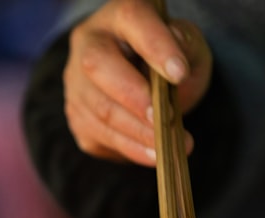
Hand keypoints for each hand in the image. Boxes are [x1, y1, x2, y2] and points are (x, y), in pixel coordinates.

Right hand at [63, 0, 212, 165]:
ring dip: (137, 133)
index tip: (179, 73)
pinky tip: (153, 155)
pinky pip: (98, 136)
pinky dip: (129, 149)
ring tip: (170, 148)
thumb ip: (186, 48)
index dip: (156, 47)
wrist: (142, 82)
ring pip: (99, 109)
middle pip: (98, 65)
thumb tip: (175, 64)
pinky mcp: (77, 116)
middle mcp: (88, 43)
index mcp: (119, 15)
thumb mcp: (188, 46)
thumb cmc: (167, 59)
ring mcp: (76, 82)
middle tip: (165, 119)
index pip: (133, 20)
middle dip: (134, 97)